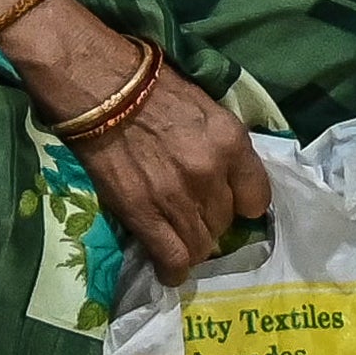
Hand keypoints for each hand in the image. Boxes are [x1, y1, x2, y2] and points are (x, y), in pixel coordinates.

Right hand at [5, 0, 263, 281]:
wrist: (98, 85)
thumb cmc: (150, 86)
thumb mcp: (205, 108)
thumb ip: (223, 147)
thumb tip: (228, 180)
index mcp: (231, 141)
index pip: (257, 198)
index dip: (242, 203)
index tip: (231, 202)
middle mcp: (210, 174)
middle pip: (225, 223)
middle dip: (212, 220)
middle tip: (193, 210)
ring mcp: (177, 197)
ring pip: (201, 245)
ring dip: (192, 243)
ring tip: (177, 234)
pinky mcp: (144, 214)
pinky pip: (172, 258)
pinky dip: (173, 269)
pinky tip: (169, 268)